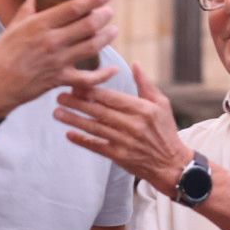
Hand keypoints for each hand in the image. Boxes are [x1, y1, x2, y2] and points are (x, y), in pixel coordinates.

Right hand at [0, 0, 118, 117]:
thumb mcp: (11, 28)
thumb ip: (26, 10)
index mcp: (40, 24)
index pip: (74, 8)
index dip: (93, 0)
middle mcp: (52, 41)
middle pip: (88, 25)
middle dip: (103, 16)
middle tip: (109, 12)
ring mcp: (58, 61)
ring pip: (92, 46)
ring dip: (107, 37)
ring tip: (113, 30)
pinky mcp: (60, 79)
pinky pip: (88, 78)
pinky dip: (103, 75)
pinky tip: (113, 69)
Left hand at [54, 62, 189, 192]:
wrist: (171, 165)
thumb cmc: (165, 131)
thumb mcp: (161, 104)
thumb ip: (145, 85)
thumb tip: (135, 64)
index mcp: (143, 109)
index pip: (112, 97)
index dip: (92, 91)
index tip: (76, 85)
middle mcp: (134, 125)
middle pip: (100, 111)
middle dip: (77, 103)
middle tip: (59, 97)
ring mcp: (126, 142)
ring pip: (95, 128)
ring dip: (74, 120)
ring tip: (57, 113)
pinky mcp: (120, 157)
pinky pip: (97, 146)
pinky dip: (82, 140)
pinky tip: (69, 134)